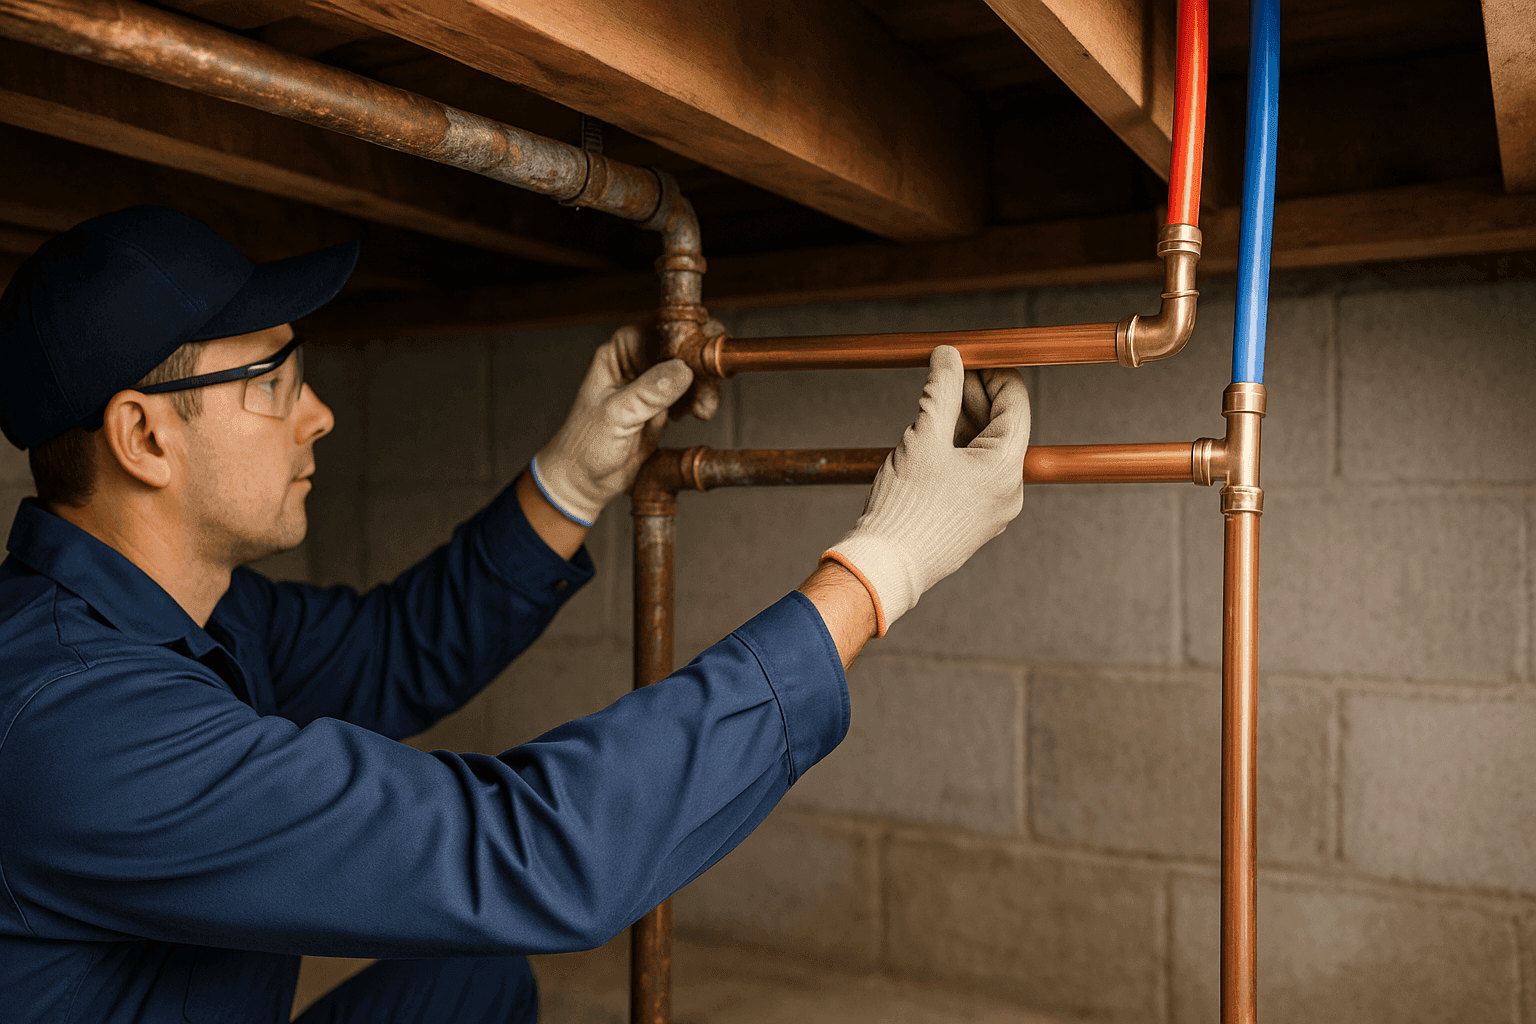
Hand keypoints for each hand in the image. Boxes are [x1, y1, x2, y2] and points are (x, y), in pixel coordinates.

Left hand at [532, 326, 692, 525]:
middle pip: (679, 346)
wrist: (585, 482)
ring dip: (704, 386)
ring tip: (702, 410)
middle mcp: (635, 364)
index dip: (681, 336)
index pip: (654, 331)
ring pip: (690, 370)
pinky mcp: (663, 406)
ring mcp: (651, 385)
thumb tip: (682, 370)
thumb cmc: (584, 446)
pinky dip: (701, 400)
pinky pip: (691, 394)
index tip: (700, 352)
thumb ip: (647, 394)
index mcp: (616, 356)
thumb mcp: (616, 417)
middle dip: (700, 361)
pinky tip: (697, 414)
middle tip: (716, 375)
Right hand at [822, 345, 1029, 634]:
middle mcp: (1009, 489)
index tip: (968, 357)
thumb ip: (940, 391)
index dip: (993, 372)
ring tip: (930, 407)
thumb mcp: (923, 437)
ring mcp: (994, 507)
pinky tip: (930, 440)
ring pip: (986, 449)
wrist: (887, 565)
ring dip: (963, 421)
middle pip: (1002, 425)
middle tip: (944, 374)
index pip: (1015, 402)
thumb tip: (949, 356)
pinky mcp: (976, 519)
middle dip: (974, 395)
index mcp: (1006, 467)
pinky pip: (976, 473)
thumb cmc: (906, 508)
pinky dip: (958, 449)